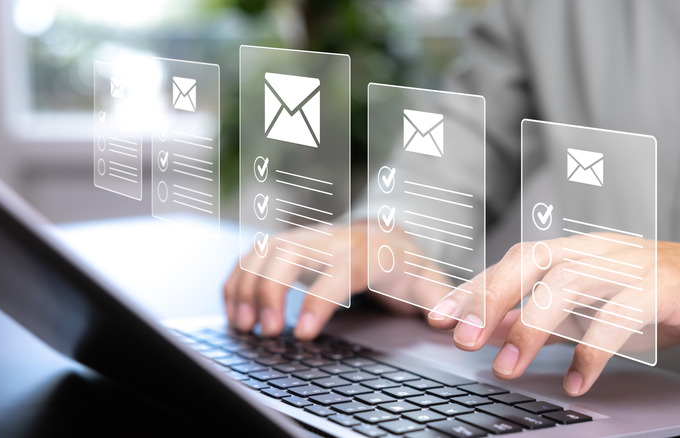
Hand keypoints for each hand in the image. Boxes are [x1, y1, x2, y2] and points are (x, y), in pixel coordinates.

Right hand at [224, 221, 437, 338]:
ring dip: (248, 285)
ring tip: (243, 326)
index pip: (340, 270)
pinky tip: (234, 307)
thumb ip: (440, 301)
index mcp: (371, 250)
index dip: (319, 299)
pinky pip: (255, 253)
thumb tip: (445, 320)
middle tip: (267, 333)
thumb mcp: (430, 284)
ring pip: (266, 249)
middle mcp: (334, 239)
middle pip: (291, 252)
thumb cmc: (407, 267)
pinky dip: (239, 278)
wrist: (390, 238)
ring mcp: (308, 237)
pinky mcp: (289, 243)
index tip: (302, 333)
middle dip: (271, 290)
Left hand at [427, 235, 679, 395]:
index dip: (474, 287)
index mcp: (574, 251)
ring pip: (568, 283)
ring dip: (532, 327)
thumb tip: (498, 331)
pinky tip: (576, 379)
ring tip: (508, 366)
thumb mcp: (593, 306)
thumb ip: (547, 317)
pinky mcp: (661, 284)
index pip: (512, 261)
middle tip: (461, 337)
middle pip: (530, 260)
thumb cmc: (655, 293)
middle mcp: (595, 250)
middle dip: (490, 298)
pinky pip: (620, 314)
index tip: (440, 316)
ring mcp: (628, 263)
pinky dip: (593, 349)